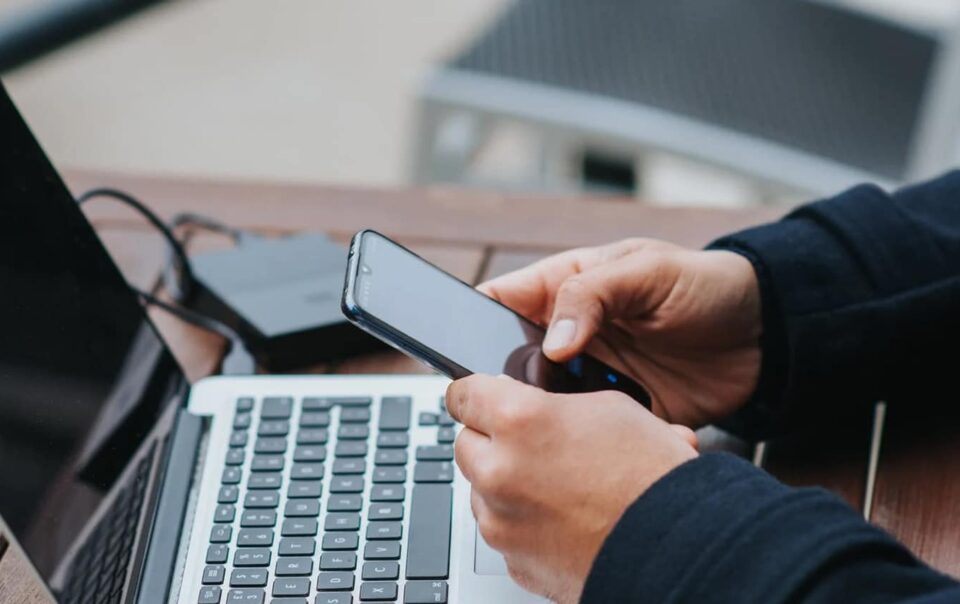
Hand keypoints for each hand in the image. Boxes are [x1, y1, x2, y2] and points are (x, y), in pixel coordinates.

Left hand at [447, 375, 697, 602]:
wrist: (679, 548)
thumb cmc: (652, 478)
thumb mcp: (607, 408)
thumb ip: (548, 404)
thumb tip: (521, 403)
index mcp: (518, 421)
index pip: (463, 394)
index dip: (475, 393)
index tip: (479, 397)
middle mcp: (499, 471)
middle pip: (466, 443)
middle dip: (492, 440)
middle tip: (532, 443)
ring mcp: (502, 521)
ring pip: (482, 490)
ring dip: (506, 483)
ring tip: (560, 485)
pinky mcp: (513, 560)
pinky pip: (504, 530)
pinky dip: (523, 522)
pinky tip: (564, 518)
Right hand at [480, 238, 760, 426]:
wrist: (765, 336)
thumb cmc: (704, 284)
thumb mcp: (646, 271)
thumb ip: (591, 294)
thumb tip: (551, 343)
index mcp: (564, 290)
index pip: (498, 303)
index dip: (470, 325)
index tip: (460, 354)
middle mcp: (569, 337)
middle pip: (511, 366)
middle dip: (508, 387)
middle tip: (525, 401)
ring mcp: (591, 378)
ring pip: (544, 407)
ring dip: (550, 420)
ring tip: (572, 423)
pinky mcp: (618, 415)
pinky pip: (589, 435)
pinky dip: (593, 444)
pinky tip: (609, 442)